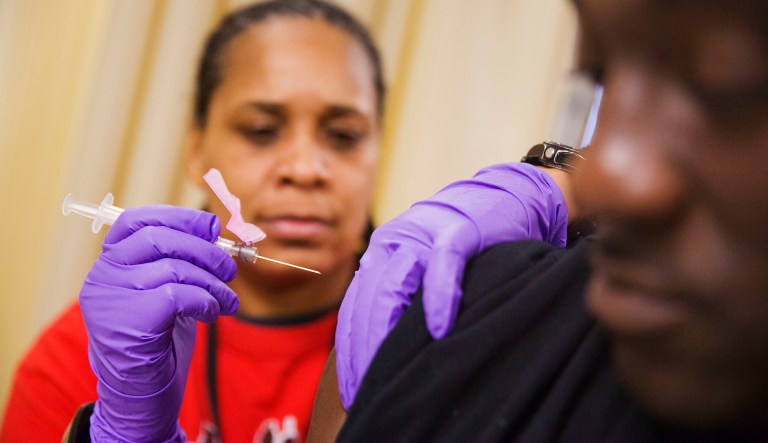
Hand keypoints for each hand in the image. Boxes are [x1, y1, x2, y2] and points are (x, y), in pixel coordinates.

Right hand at [80, 206, 238, 441]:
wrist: (139, 394)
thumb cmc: (156, 339)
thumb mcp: (165, 291)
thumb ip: (179, 260)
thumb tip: (213, 228)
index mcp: (109, 264)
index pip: (135, 221)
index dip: (177, 217)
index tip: (210, 226)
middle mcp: (103, 277)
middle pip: (159, 238)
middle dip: (205, 250)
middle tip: (229, 269)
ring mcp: (113, 299)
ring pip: (176, 268)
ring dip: (213, 283)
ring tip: (228, 300)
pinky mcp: (131, 321)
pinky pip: (181, 295)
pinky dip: (206, 301)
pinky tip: (212, 314)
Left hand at [336, 162, 567, 408]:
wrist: (507, 198)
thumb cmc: (468, 246)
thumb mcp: (427, 271)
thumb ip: (405, 301)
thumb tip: (388, 356)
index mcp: (380, 255)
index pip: (354, 309)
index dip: (350, 352)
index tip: (351, 391)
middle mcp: (392, 243)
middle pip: (367, 303)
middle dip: (363, 350)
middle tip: (366, 392)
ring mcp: (422, 235)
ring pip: (392, 286)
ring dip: (388, 331)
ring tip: (390, 371)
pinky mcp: (457, 231)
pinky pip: (441, 267)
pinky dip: (438, 299)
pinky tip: (439, 330)